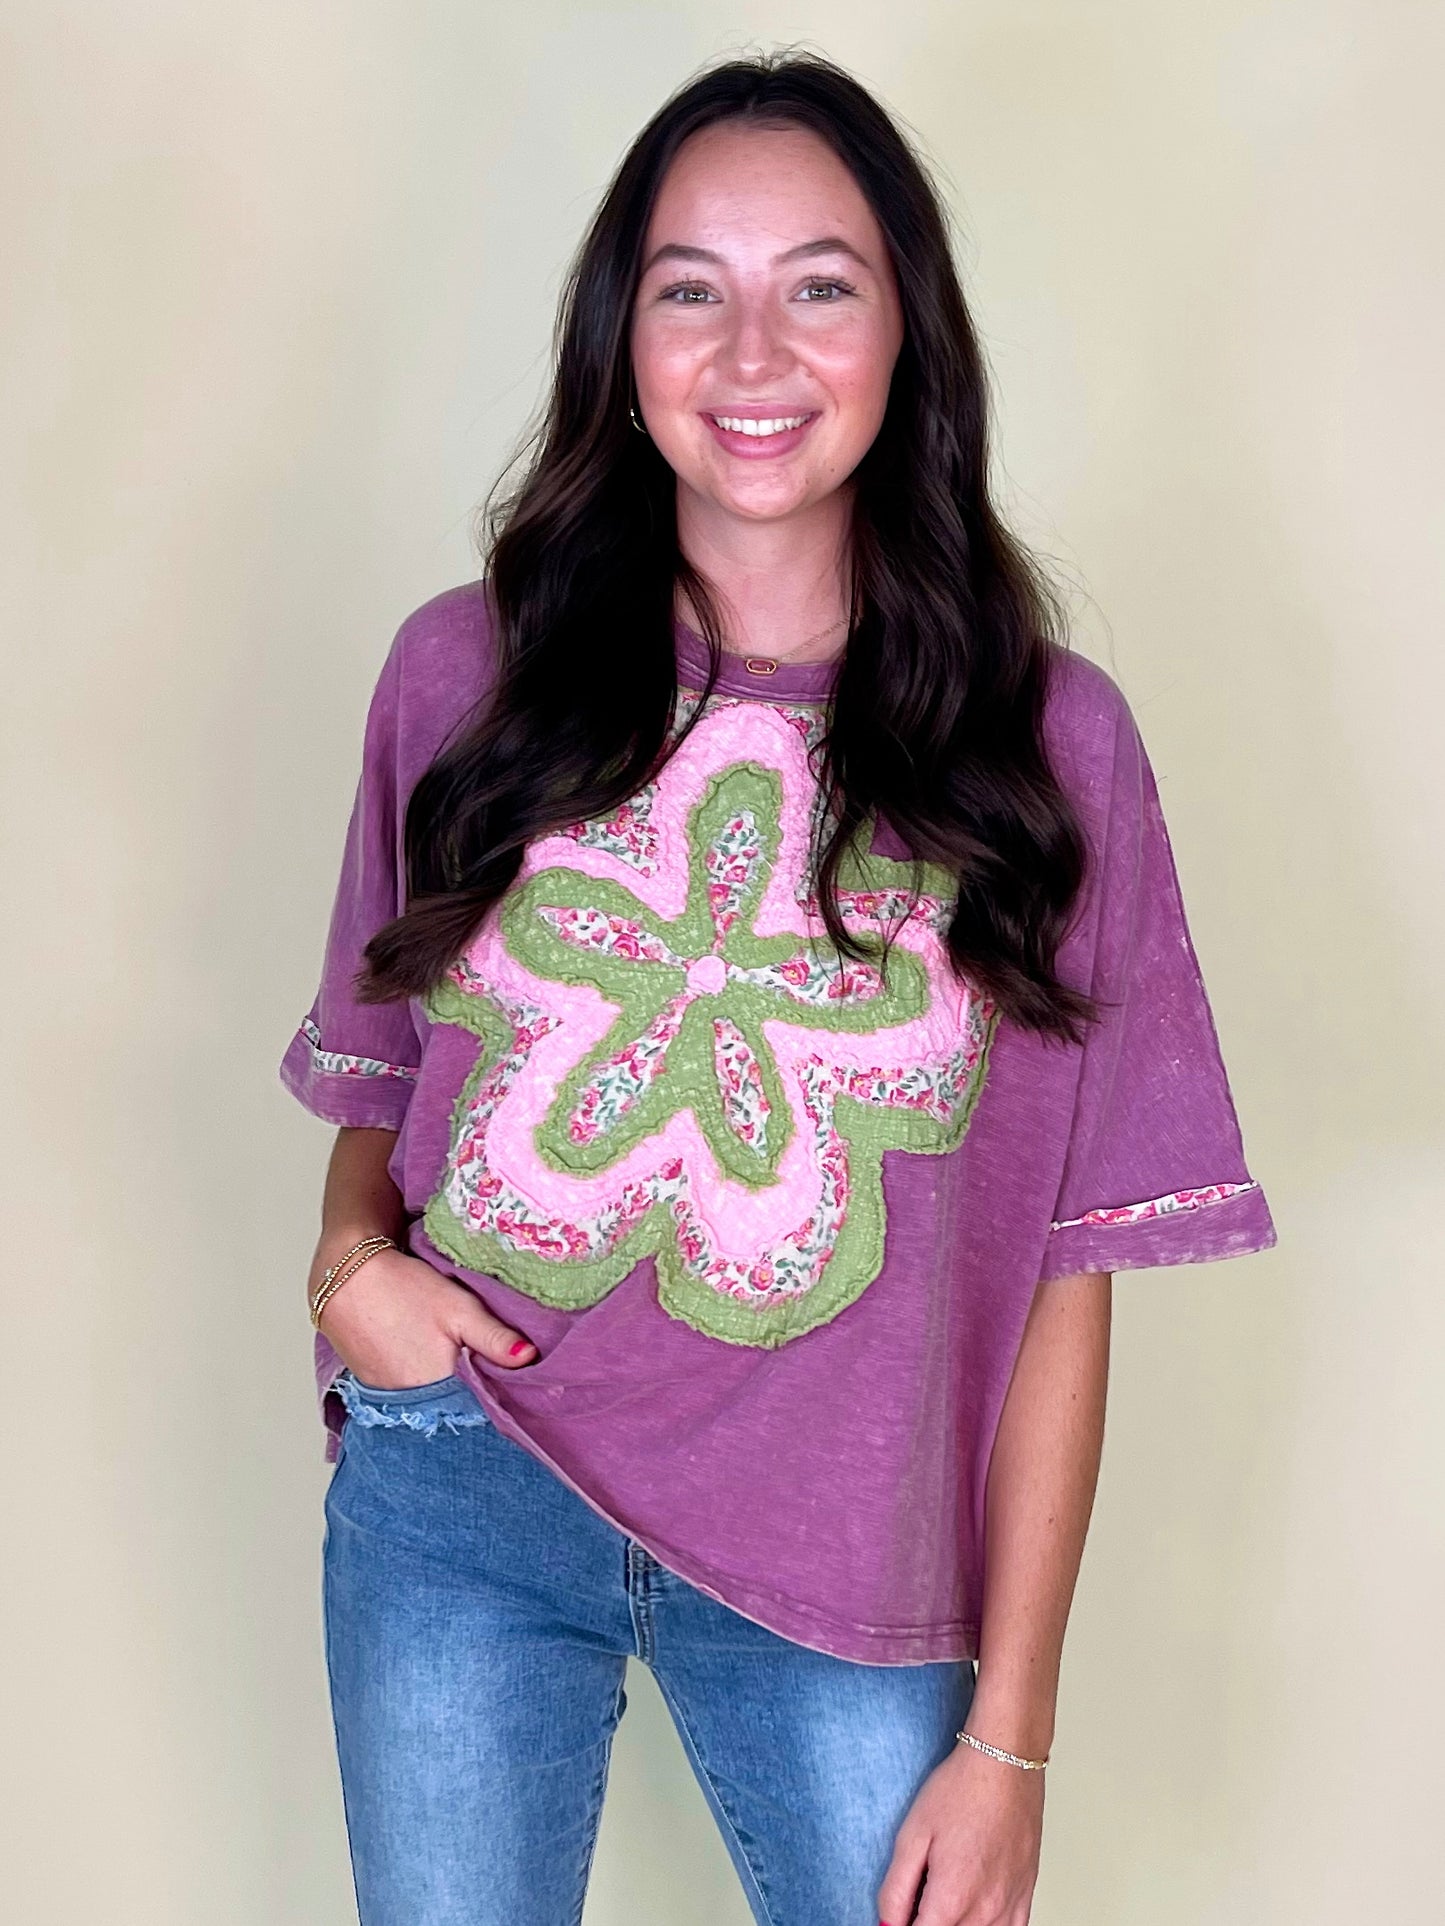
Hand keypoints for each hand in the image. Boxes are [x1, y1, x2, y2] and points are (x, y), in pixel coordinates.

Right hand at [308, 1242, 536, 1388]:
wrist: (345, 1278)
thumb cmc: (404, 1290)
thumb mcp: (459, 1308)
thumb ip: (495, 1338)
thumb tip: (531, 1359)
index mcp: (440, 1388)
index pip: (480, 1406)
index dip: (497, 1391)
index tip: (512, 1378)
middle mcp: (413, 1403)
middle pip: (456, 1405)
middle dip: (473, 1389)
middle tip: (485, 1362)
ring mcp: (390, 1397)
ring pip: (431, 1399)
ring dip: (446, 1386)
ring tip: (452, 1357)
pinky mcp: (374, 1386)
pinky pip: (408, 1392)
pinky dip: (421, 1380)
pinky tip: (426, 1356)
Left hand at [877, 1740, 1044, 1925]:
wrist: (1004, 1763)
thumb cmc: (961, 1790)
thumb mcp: (911, 1835)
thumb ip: (895, 1890)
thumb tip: (887, 1925)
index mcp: (952, 1898)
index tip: (901, 1913)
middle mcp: (985, 1911)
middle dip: (928, 1922)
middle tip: (919, 1898)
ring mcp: (1009, 1907)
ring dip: (955, 1924)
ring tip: (944, 1897)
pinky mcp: (1025, 1896)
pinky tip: (973, 1910)